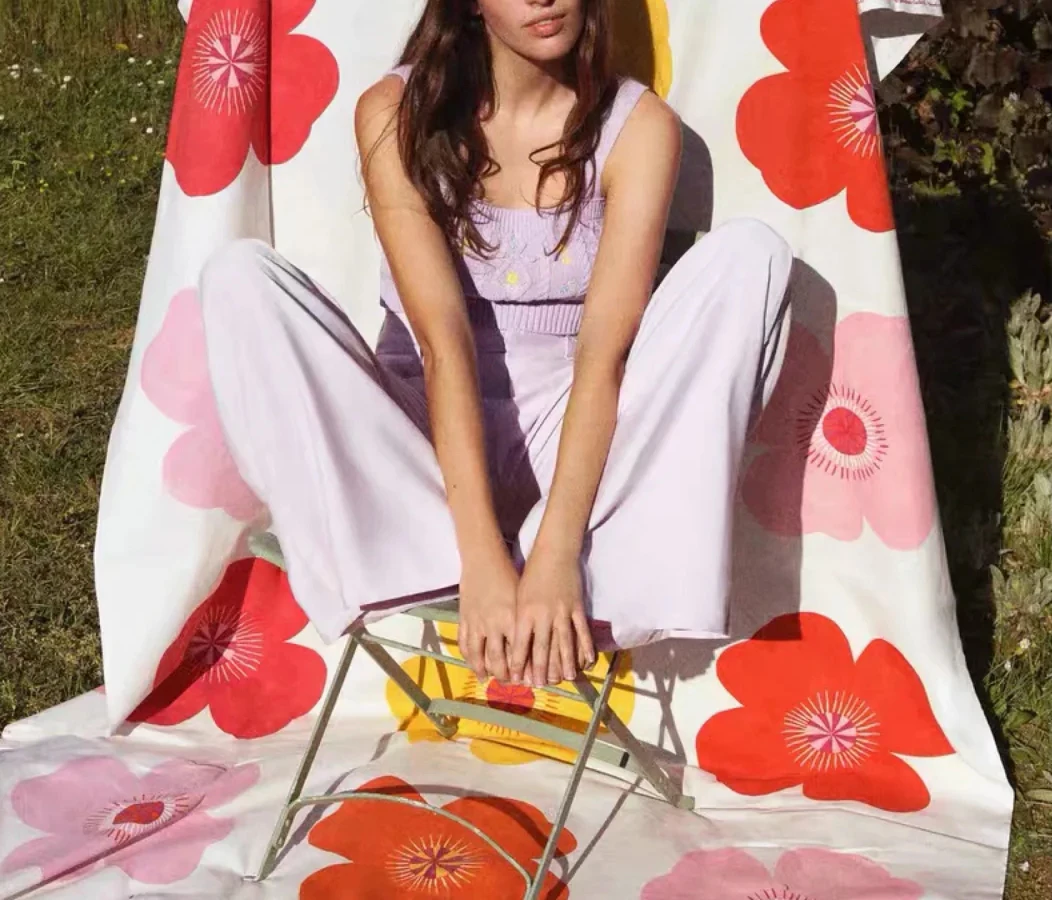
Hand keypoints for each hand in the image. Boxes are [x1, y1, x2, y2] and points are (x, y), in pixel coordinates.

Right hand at [457, 551, 518, 682]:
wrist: (483, 559)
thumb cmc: (509, 575)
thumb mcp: (522, 598)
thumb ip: (526, 622)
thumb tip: (536, 646)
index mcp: (512, 618)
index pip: (518, 652)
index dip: (522, 669)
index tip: (527, 680)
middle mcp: (493, 624)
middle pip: (497, 659)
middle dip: (503, 675)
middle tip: (508, 683)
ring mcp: (476, 622)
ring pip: (478, 655)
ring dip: (483, 670)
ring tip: (488, 679)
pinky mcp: (464, 618)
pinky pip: (465, 644)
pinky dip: (468, 657)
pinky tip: (473, 664)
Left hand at [511, 546, 595, 686]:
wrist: (554, 552)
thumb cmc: (531, 575)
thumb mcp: (519, 596)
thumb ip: (519, 621)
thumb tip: (513, 646)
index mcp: (525, 612)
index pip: (520, 643)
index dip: (519, 662)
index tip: (518, 678)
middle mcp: (543, 614)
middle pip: (543, 647)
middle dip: (541, 669)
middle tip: (541, 685)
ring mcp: (562, 611)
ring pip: (564, 642)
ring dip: (565, 663)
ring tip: (565, 678)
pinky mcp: (577, 607)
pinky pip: (582, 631)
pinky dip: (586, 647)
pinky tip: (587, 660)